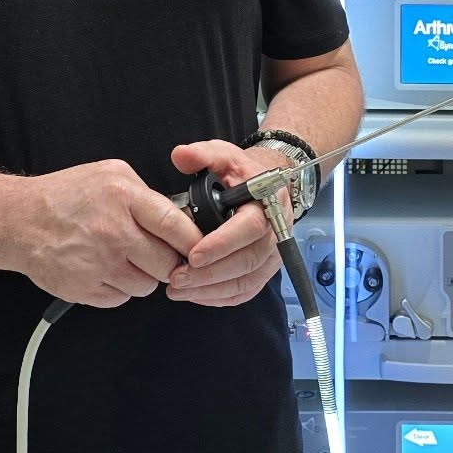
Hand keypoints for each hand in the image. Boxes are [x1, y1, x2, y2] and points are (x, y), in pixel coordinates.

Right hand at [13, 159, 203, 308]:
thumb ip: (145, 195)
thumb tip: (178, 215)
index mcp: (125, 198)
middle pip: (166, 263)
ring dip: (142, 276)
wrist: (19, 220)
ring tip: (124, 258)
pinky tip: (105, 269)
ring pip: (146, 286)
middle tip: (157, 252)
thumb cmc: (66, 195)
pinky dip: (119, 289)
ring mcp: (99, 264)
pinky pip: (120, 299)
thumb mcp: (111, 174)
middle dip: (167, 261)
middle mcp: (114, 232)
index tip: (202, 247)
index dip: (194, 240)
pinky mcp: (85, 289)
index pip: (176, 225)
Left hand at [165, 141, 290, 307]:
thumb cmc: (241, 173)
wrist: (266, 185)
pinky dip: (221, 297)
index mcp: (267, 202)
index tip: (193, 255)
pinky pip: (246, 291)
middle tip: (176, 278)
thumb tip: (180, 155)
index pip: (250, 228)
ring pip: (246, 281)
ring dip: (211, 290)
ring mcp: (273, 254)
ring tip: (178, 289)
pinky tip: (196, 295)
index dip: (222, 244)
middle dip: (210, 274)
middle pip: (247, 261)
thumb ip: (202, 154)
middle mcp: (276, 231)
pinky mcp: (265, 269)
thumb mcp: (223, 155)